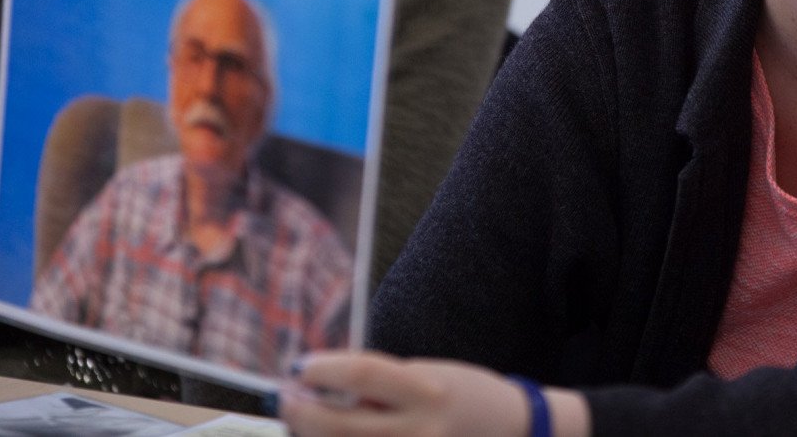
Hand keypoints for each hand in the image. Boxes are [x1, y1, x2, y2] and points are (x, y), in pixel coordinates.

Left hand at [279, 351, 531, 436]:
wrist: (510, 431)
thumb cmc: (463, 396)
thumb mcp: (427, 374)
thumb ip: (380, 384)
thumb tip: (320, 389)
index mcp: (425, 390)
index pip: (362, 375)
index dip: (323, 370)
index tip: (301, 366)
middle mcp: (419, 430)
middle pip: (339, 426)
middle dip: (300, 411)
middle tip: (286, 398)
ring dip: (312, 436)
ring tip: (305, 420)